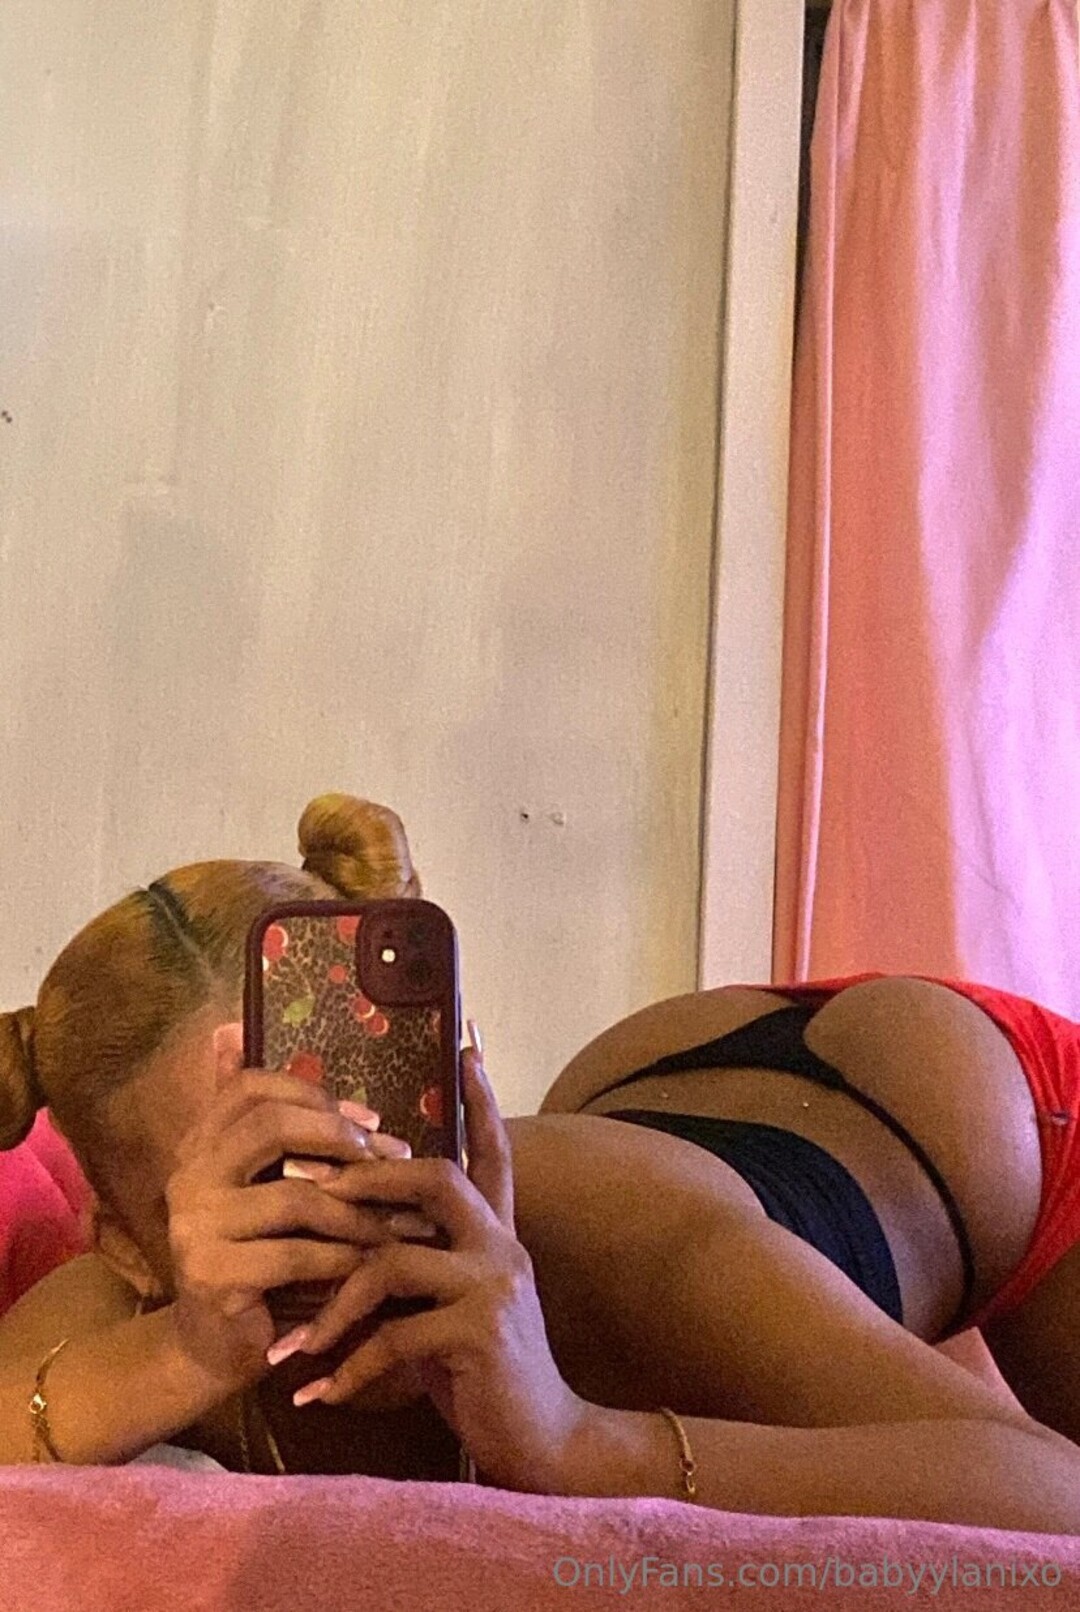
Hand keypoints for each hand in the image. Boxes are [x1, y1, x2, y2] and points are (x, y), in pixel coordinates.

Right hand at [163, 1024, 421, 1396]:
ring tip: (400, 1220)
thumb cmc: (259, 1257)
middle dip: (342, 1138)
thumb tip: (232, 1028)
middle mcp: (187, 1176)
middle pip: (271, 1126)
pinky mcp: (213, 1276)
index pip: (253, 1088)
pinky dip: (343, 1255)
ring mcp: (195, 1226)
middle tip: (392, 1159)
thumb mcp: (266, 1186)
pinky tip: (372, 1262)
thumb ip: (269, 1124)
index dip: (315, 1094)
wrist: (217, 1349)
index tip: (371, 1118)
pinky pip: (296, 1253)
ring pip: (295, 1196)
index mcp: (200, 1144)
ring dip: (359, 1209)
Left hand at [268, 1045, 587, 1492]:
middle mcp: (502, 1247)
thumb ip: (420, 1268)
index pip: (493, 1153)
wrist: (541, 1443)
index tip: (469, 1047)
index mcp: (496, 1234)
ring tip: (295, 1343)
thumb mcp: (450, 1309)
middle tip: (314, 1189)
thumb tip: (355, 1238)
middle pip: (437, 1179)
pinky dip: (347, 1367)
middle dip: (369, 1180)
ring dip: (333, 1304)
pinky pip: (393, 1335)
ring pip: (394, 1260)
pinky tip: (316, 1394)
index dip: (482, 1102)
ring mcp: (495, 1286)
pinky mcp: (479, 1333)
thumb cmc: (482, 1374)